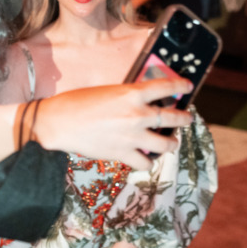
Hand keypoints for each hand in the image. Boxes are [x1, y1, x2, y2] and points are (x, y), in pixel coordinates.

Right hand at [36, 78, 193, 169]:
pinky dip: (147, 161)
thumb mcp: (106, 92)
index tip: (188, 86)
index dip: (180, 85)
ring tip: (171, 143)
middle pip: (172, 118)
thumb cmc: (76, 103)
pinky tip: (146, 158)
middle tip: (188, 118)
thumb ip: (126, 97)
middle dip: (184, 118)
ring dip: (171, 143)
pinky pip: (145, 162)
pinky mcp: (123, 154)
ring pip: (166, 144)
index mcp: (131, 93)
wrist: (57, 124)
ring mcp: (132, 137)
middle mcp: (137, 115)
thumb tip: (141, 103)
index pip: (165, 87)